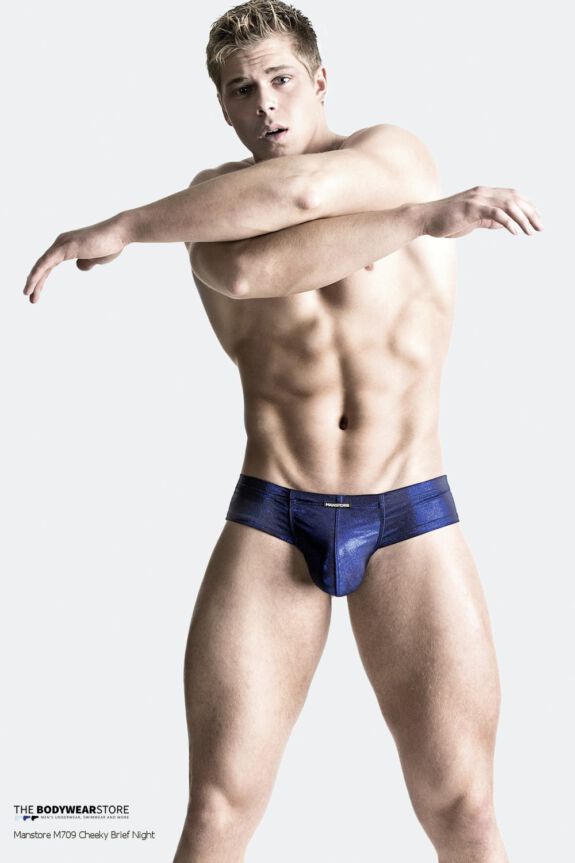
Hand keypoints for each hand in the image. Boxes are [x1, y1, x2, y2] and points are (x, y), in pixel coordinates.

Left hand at [23, 214, 127, 303]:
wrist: (121, 232)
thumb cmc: (112, 244)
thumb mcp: (96, 258)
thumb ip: (86, 262)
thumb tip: (79, 267)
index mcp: (67, 246)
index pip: (49, 265)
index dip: (41, 279)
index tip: (36, 293)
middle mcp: (61, 243)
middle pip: (43, 265)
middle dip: (35, 282)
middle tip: (30, 298)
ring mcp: (62, 243)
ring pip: (41, 265)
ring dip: (33, 281)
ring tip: (28, 295)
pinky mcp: (65, 247)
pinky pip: (46, 262)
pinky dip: (37, 274)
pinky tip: (32, 284)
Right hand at [423, 186, 543, 238]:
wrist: (425, 219)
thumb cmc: (446, 221)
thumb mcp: (472, 220)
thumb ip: (488, 219)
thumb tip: (506, 224)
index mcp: (484, 193)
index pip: (513, 196)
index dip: (528, 207)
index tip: (537, 220)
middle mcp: (483, 192)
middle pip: (515, 198)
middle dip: (530, 213)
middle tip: (540, 228)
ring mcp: (477, 199)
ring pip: (508, 205)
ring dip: (522, 219)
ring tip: (530, 232)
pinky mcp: (471, 207)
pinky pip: (495, 213)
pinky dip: (508, 222)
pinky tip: (515, 232)